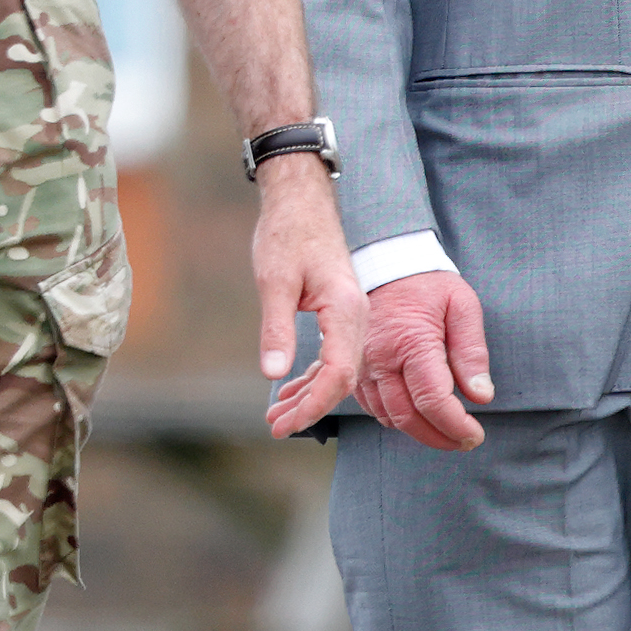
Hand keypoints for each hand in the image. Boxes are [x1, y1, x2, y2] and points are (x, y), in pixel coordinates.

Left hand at [254, 156, 365, 435]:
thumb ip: (276, 328)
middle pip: (342, 378)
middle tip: (275, 428)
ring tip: (276, 417)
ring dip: (309, 396)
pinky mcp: (340, 314)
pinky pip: (333, 356)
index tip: (285, 423)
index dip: (314, 404)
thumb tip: (273, 374)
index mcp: (346, 309)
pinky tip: (289, 390)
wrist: (303, 202)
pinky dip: (311, 377)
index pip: (339, 372)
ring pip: (338, 370)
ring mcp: (352, 317)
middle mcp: (358, 317)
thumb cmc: (289, 234)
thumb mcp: (274, 281)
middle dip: (310, 408)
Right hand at [359, 271, 494, 450]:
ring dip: (418, 432)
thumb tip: (481, 395)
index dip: (456, 426)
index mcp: (410, 343)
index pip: (433, 401)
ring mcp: (363, 367)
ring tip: (446, 431)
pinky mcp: (355, 370)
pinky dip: (397, 419)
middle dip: (439, 437)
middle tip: (464, 440)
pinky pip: (373, 407)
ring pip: (388, 418)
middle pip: (408, 418)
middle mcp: (380, 360)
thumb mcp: (462, 305)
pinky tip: (419, 417)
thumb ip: (472, 351)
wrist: (386, 264)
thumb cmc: (428, 284)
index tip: (474, 435)